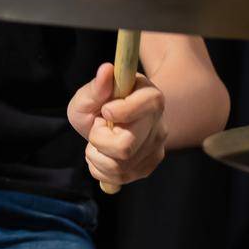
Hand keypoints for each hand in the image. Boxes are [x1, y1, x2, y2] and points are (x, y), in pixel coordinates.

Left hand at [67, 62, 168, 187]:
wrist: (105, 124)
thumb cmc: (96, 104)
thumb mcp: (88, 95)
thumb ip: (96, 87)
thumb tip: (107, 69)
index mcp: (150, 97)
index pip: (147, 106)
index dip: (120, 111)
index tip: (105, 110)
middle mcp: (159, 124)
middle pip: (126, 146)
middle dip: (99, 140)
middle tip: (98, 127)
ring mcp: (157, 147)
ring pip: (120, 166)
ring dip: (97, 156)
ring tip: (98, 141)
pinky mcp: (149, 166)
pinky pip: (120, 178)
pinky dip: (101, 170)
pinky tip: (102, 155)